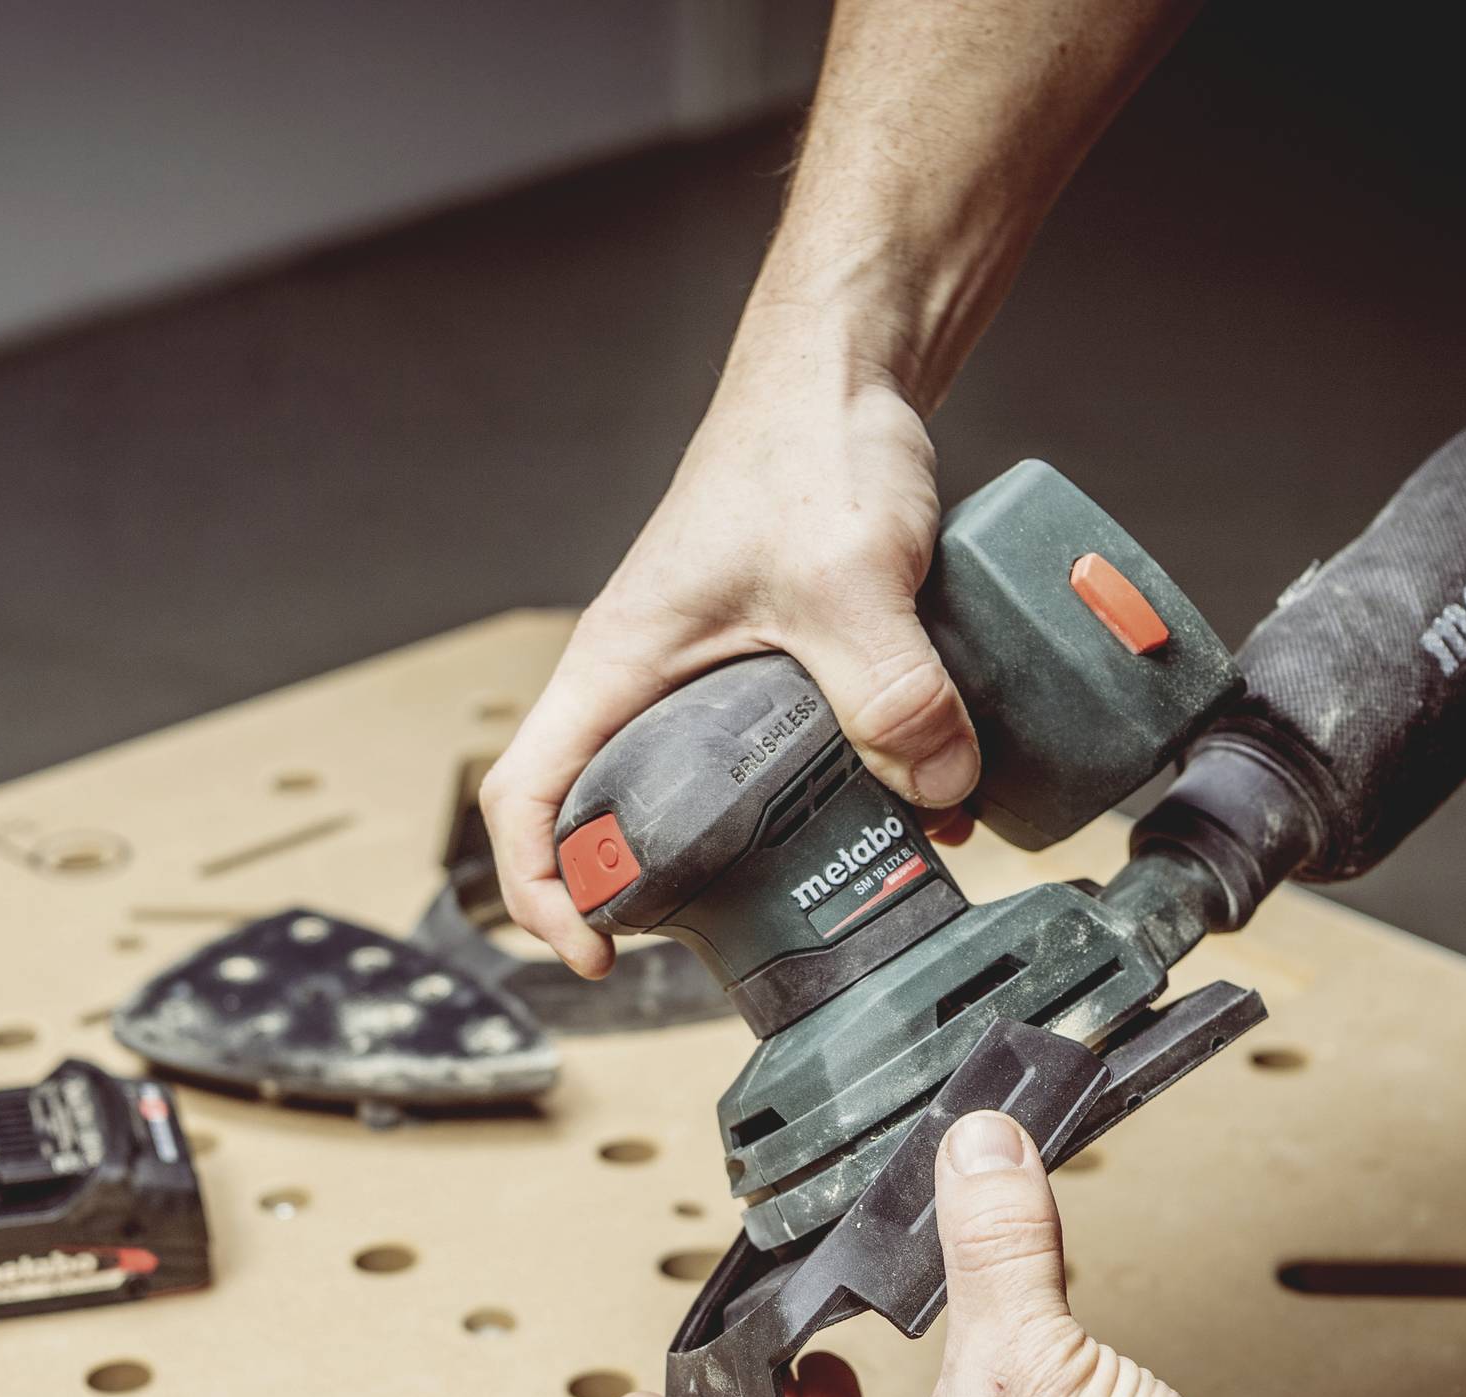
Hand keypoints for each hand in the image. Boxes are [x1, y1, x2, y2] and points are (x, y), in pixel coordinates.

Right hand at [480, 345, 977, 976]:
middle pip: (610, 815)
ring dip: (765, 848)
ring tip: (838, 882)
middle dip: (655, 894)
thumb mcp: (852, 579)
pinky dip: (837, 791)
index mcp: (617, 666)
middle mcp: (649, 680)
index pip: (525, 800)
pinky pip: (788, 753)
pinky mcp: (779, 663)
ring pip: (710, 792)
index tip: (596, 955)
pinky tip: (911, 804)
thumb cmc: (804, 446)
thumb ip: (894, 689)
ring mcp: (712, 675)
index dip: (541, 894)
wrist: (846, 372)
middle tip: (720, 941)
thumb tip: (940, 790)